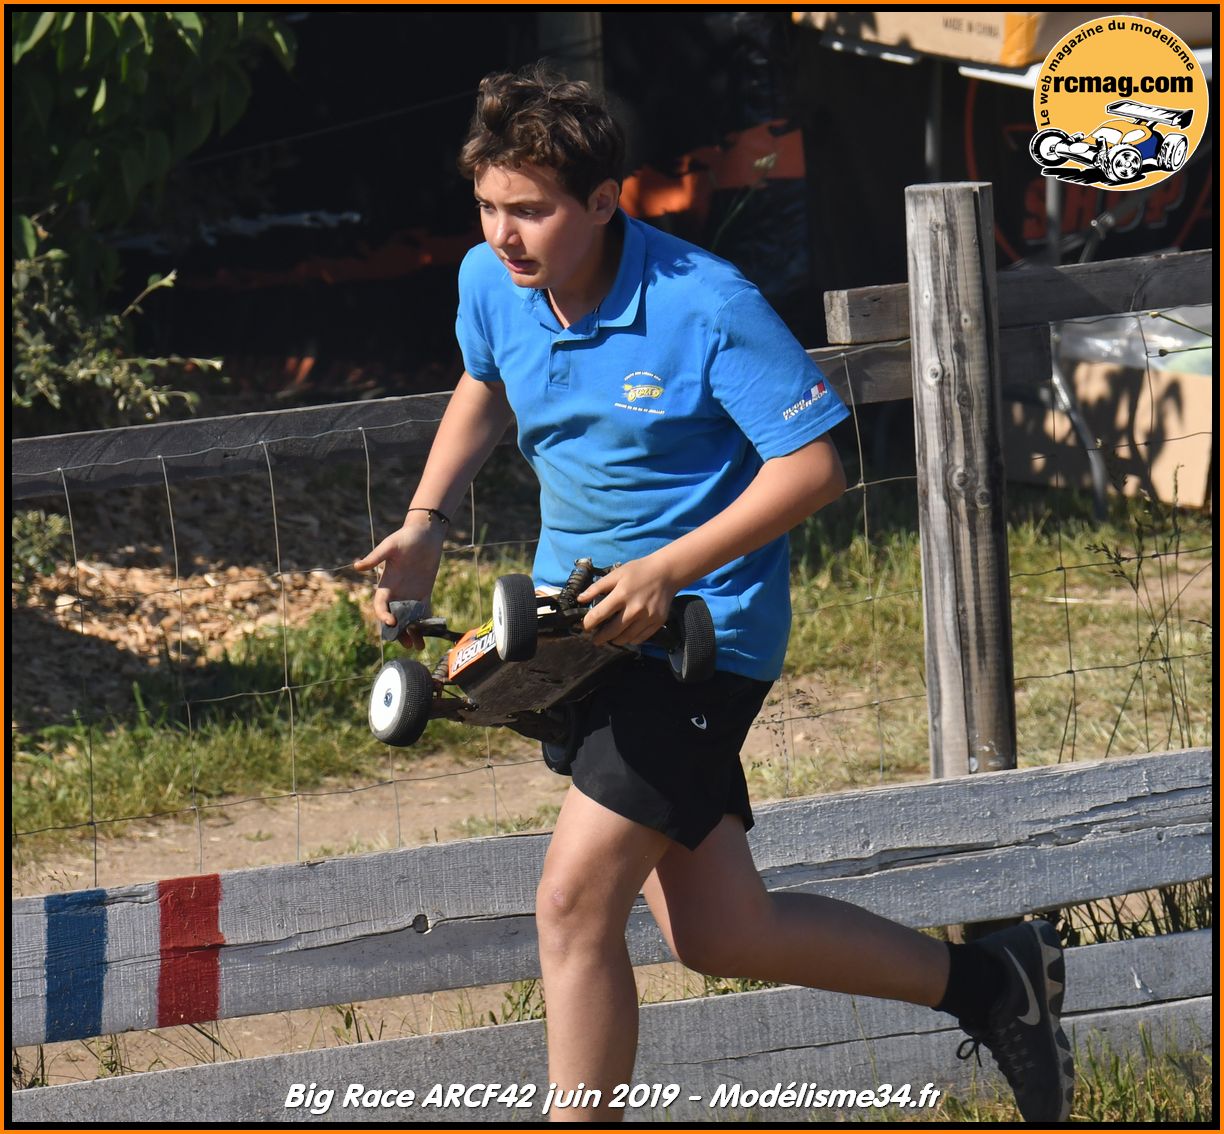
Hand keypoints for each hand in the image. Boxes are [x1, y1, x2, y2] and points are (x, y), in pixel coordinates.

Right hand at [353, 520, 445, 648]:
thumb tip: (357, 566)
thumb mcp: (389, 546)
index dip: (383, 615)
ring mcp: (411, 593)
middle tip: (406, 644)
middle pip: (395, 617)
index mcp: (386, 584)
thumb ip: (375, 558)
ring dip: (413, 632)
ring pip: (409, 618)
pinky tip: (430, 634)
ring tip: (419, 646)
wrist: (425, 533)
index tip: (390, 623)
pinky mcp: (424, 592)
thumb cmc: (405, 537)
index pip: (381, 605)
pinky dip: (426, 622)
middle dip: (398, 632)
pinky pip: (424, 610)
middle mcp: (397, 592)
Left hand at [578, 555, 679, 646]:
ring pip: (626, 638)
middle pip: (611, 631)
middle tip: (595, 639)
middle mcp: (635, 608)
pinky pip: (640, 638)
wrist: (666, 572)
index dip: (588, 623)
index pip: (599, 615)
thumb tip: (580, 599)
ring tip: (610, 637)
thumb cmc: (638, 571)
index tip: (585, 627)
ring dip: (615, 640)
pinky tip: (625, 635)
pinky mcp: (657, 622)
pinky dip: (630, 639)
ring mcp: (647, 617)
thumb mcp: (616, 574)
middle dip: (600, 638)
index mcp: (621, 594)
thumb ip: (597, 587)